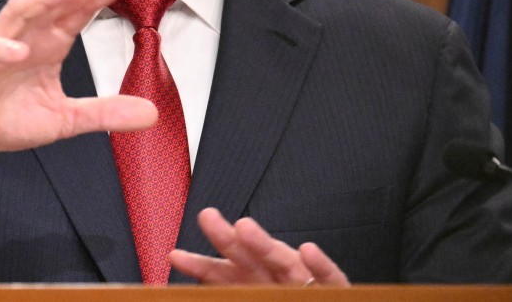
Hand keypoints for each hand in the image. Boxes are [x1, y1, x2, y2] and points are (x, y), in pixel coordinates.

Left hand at [169, 208, 349, 285]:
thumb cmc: (292, 296)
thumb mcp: (251, 292)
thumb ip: (230, 290)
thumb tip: (190, 292)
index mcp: (255, 282)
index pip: (224, 274)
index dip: (201, 265)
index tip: (176, 256)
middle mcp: (276, 278)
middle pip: (248, 259)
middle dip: (227, 238)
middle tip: (207, 217)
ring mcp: (305, 282)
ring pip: (283, 262)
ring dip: (264, 244)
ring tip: (244, 228)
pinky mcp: (336, 290)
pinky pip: (330, 278)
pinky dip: (320, 266)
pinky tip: (309, 251)